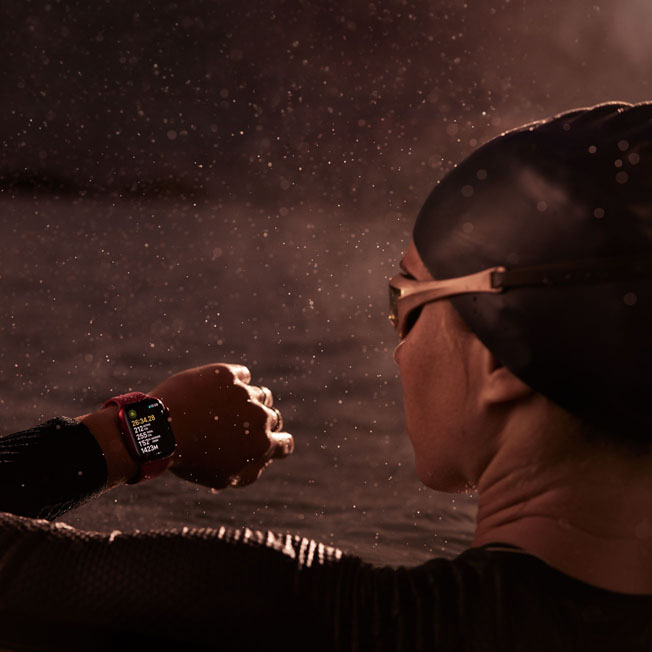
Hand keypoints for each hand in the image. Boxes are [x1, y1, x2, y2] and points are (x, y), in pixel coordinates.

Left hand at [150, 363, 292, 488]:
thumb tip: (265, 460)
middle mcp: (260, 416)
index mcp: (263, 445)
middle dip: (258, 422)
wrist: (159, 431)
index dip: (278, 443)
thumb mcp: (222, 479)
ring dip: (248, 401)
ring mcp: (244, 393)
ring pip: (260, 394)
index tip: (265, 441)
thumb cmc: (190, 459)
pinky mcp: (227, 375)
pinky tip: (217, 392)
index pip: (285, 443)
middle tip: (235, 427)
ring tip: (225, 409)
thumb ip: (251, 472)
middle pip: (272, 417)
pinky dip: (234, 383)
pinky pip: (242, 375)